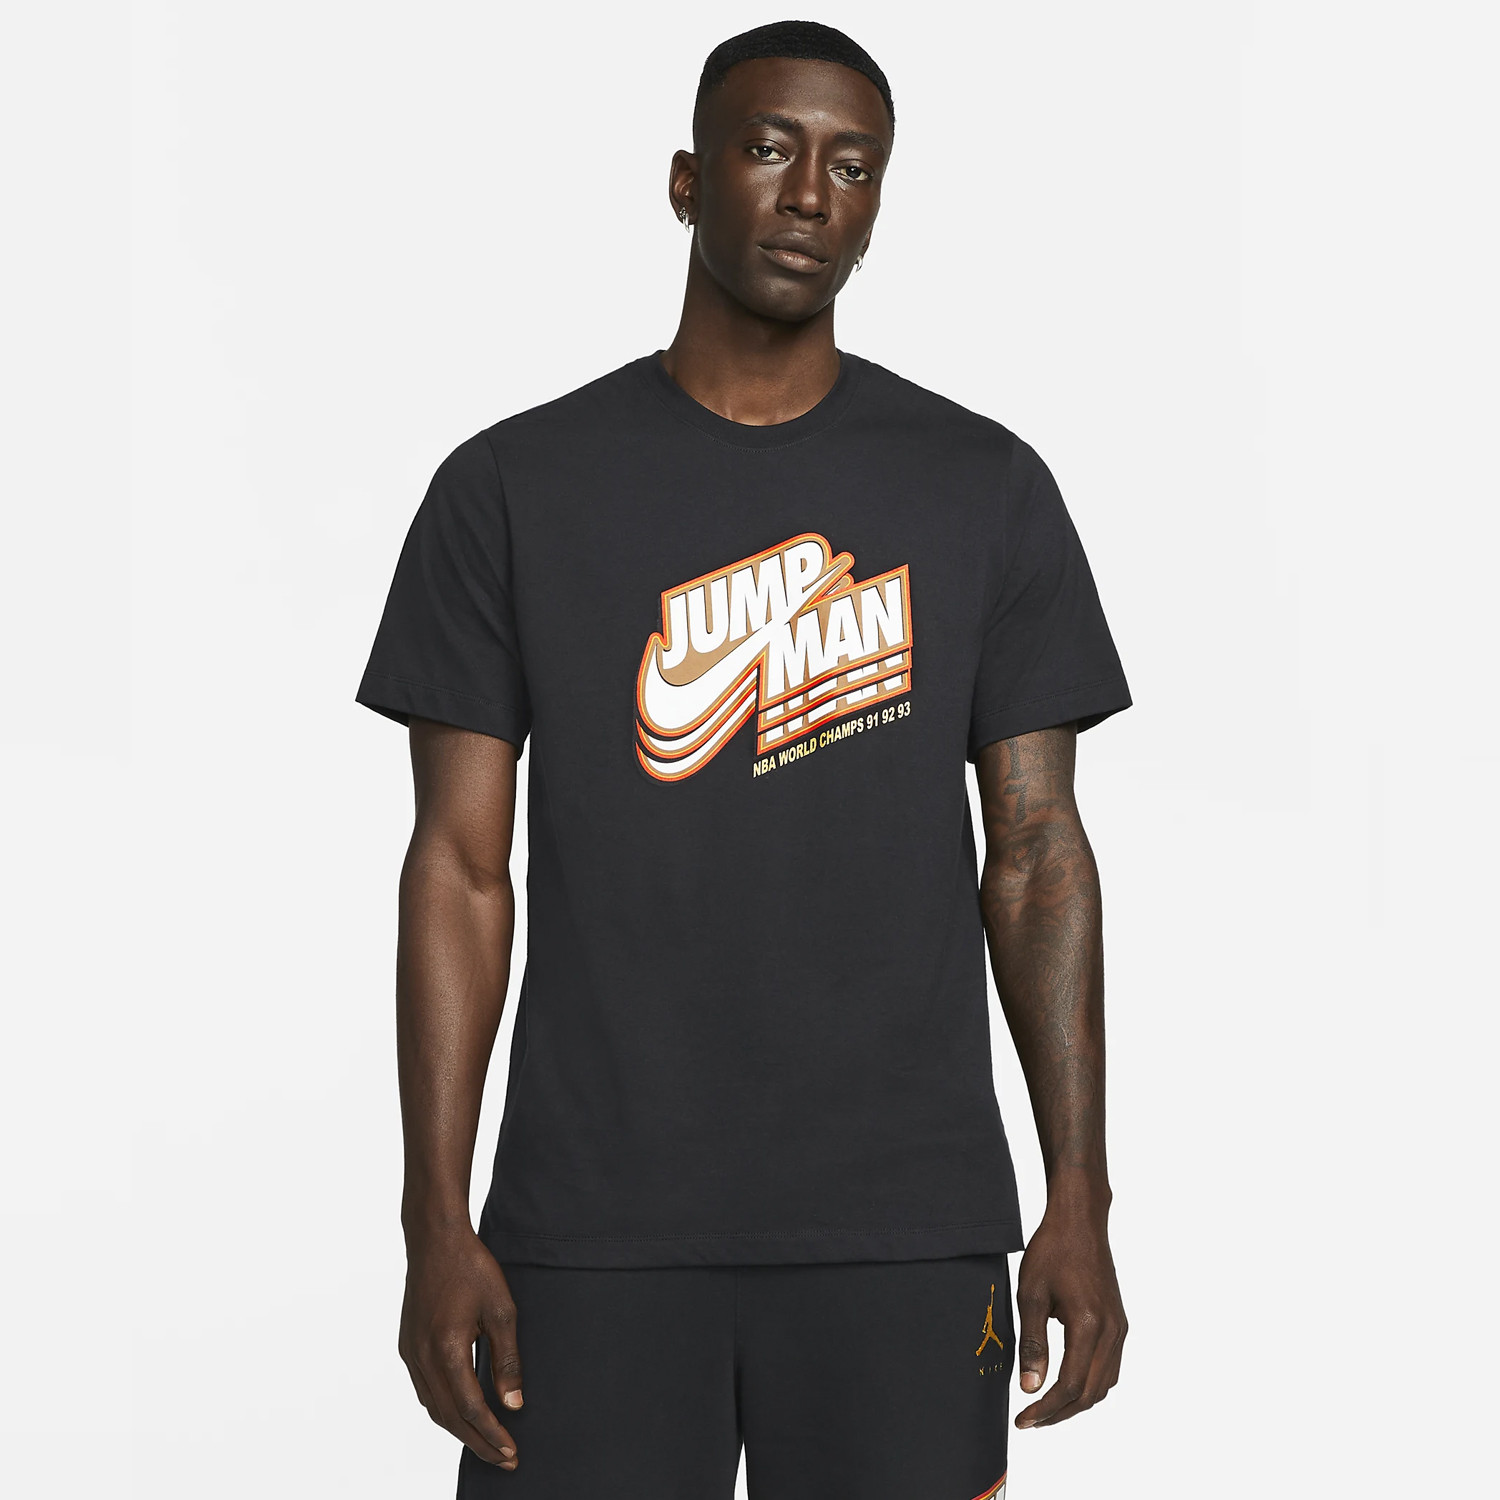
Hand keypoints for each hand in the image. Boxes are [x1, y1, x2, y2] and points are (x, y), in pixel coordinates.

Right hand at [398, 1224, 523, 1467]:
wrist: (435, 1240)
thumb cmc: (472, 1268)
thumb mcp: (501, 1310)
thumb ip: (507, 1360)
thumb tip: (514, 1404)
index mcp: (447, 1350)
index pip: (471, 1409)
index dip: (492, 1435)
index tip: (512, 1452)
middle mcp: (423, 1358)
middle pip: (450, 1417)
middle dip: (477, 1442)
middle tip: (503, 1459)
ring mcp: (411, 1353)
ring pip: (433, 1407)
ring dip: (459, 1429)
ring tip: (485, 1442)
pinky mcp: (407, 1346)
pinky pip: (424, 1389)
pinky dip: (443, 1408)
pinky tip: (460, 1412)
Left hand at [1013, 1199, 1126, 1427]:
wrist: (1080, 1221)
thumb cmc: (1052, 1251)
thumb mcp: (1031, 1294)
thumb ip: (1032, 1343)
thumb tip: (1030, 1387)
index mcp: (1089, 1325)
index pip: (1070, 1385)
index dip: (1046, 1409)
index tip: (1023, 1419)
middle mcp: (1112, 1332)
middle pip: (1090, 1392)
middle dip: (1060, 1412)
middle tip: (1031, 1420)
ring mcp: (1120, 1328)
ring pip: (1104, 1384)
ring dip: (1076, 1401)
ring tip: (1045, 1407)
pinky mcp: (1120, 1323)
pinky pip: (1110, 1367)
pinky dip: (1090, 1384)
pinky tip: (1068, 1383)